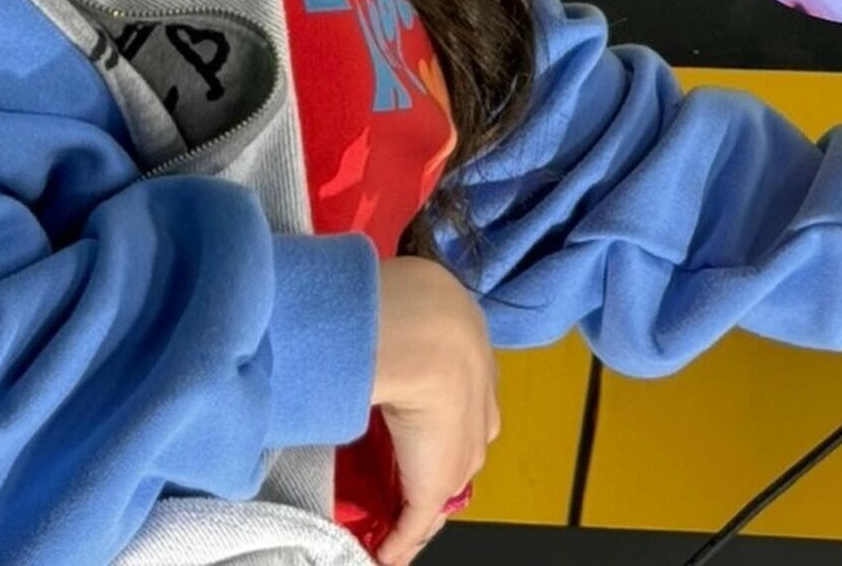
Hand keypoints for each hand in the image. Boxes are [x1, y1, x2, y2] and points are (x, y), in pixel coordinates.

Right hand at [370, 256, 500, 565]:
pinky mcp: (437, 480)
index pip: (469, 400)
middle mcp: (480, 403)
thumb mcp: (413, 300)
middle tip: (401, 475)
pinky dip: (400, 539)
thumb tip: (361, 319)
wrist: (428, 336)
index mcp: (475, 355)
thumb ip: (398, 316)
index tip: (420, 427)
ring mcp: (462, 446)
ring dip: (416, 501)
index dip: (445, 417)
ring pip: (443, 481)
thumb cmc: (412, 307)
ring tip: (389, 514)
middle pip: (463, 444)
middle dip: (438, 461)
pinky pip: (418, 518)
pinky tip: (383, 553)